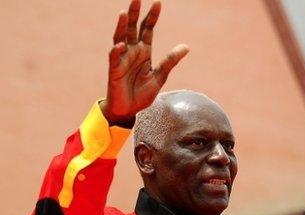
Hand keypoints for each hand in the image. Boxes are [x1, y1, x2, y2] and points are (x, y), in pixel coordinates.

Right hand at [99, 0, 188, 124]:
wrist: (129, 110)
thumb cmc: (142, 93)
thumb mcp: (160, 76)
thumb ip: (170, 61)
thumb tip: (186, 46)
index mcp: (144, 52)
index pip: (148, 30)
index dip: (152, 17)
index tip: (158, 3)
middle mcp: (132, 52)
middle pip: (133, 29)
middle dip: (135, 14)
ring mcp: (122, 60)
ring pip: (120, 38)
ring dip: (122, 26)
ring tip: (125, 13)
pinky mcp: (114, 71)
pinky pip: (114, 58)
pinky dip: (117, 51)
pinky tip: (121, 45)